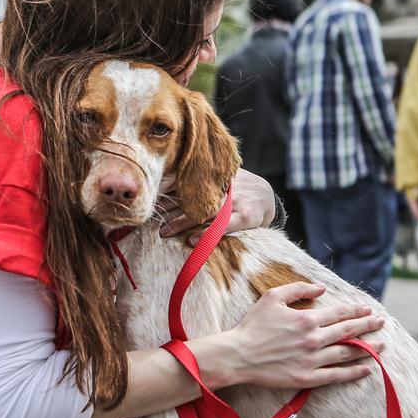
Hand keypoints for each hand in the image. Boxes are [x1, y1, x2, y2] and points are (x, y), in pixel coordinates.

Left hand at [158, 168, 275, 244]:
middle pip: (190, 196)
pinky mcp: (245, 216)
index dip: (166, 190)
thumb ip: (195, 182)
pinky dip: (207, 234)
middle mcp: (223, 186)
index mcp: (213, 176)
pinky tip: (192, 241)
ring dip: (181, 222)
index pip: (185, 181)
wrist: (268, 197)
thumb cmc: (234, 190)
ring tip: (164, 232)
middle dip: (169, 206)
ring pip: (203, 212)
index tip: (149, 197)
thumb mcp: (217, 179)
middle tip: (150, 217)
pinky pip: (223, 226)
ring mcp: (234, 201)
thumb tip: (162, 185)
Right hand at [222, 282, 385, 389]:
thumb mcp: (272, 298)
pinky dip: (354, 372)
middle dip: (368, 326)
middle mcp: (314, 339)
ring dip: (367, 348)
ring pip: (347, 353)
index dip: (357, 311)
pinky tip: (366, 369)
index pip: (340, 314)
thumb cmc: (253, 325)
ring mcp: (313, 360)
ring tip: (381, 345)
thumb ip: (298, 289)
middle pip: (349, 332)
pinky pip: (337, 375)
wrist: (238, 355)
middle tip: (382, 323)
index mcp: (307, 319)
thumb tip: (321, 288)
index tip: (369, 310)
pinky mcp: (308, 378)